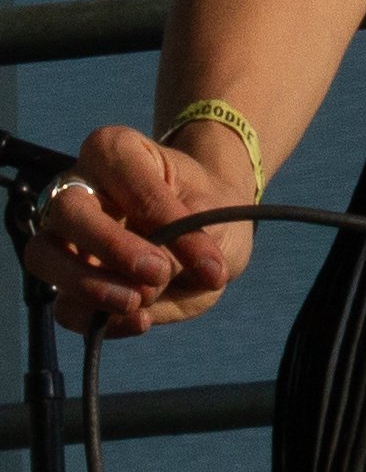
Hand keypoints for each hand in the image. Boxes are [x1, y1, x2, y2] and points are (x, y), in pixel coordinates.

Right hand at [23, 126, 255, 336]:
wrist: (209, 230)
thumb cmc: (206, 207)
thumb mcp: (215, 215)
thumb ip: (187, 242)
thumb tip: (149, 288)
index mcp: (115, 151)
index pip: (120, 171)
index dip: (158, 212)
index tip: (202, 253)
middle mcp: (79, 187)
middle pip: (67, 211)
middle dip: (111, 246)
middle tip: (158, 272)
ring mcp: (65, 235)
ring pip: (44, 256)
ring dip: (89, 286)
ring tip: (140, 302)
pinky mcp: (66, 282)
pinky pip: (63, 304)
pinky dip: (96, 319)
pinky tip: (140, 320)